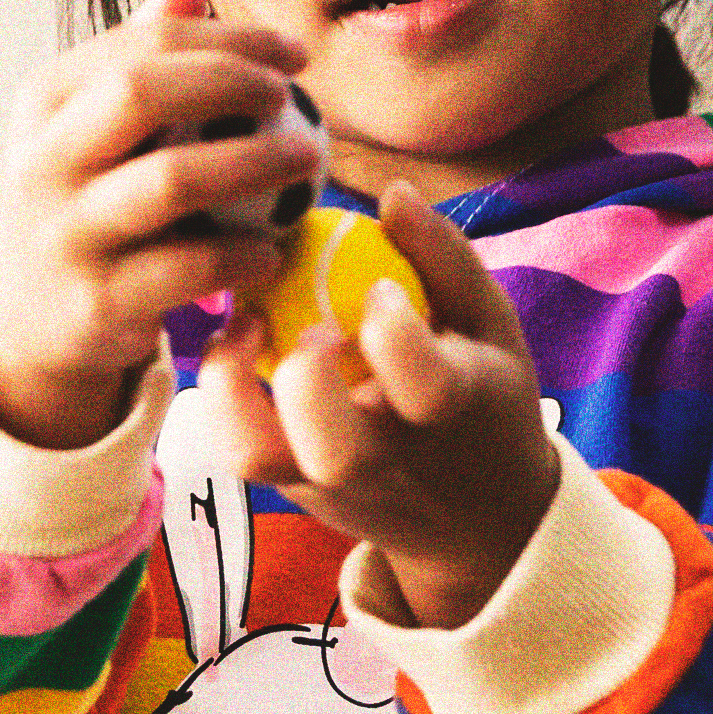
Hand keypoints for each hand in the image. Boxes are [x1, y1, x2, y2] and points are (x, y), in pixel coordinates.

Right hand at [0, 0, 314, 448]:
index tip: (294, 52)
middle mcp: (44, 160)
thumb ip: (137, 59)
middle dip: (232, 82)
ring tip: (307, 159)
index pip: (145, 42)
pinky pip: (188, 268)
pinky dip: (243, 253)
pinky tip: (274, 246)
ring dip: (255, 163)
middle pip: (142, 92)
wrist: (27, 315)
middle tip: (293, 96)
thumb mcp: (92, 127)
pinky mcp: (97, 301)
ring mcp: (66, 232)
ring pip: (170, 180)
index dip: (230, 38)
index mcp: (47, 100)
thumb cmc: (83, 198)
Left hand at [195, 185, 561, 627]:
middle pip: (332, 448)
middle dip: (308, 383)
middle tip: (308, 330)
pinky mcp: (290, 489)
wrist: (477, 520)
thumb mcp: (491, 327)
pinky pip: (236, 446)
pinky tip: (239, 343)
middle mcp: (386, 461)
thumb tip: (390, 192)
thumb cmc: (485, 397)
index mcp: (453, 413)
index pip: (426, 386)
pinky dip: (221, 392)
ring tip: (244, 325)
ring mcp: (329, 484)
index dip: (395, 331)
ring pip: (256, 457)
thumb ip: (445, 259)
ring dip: (232, 385)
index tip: (382, 288)